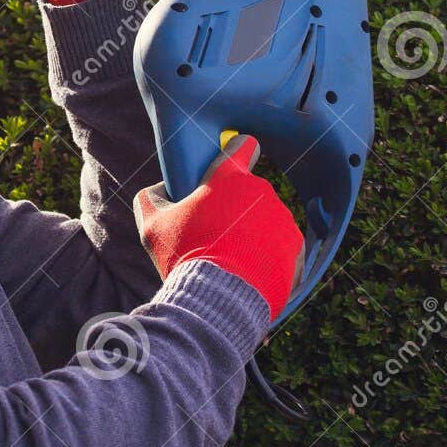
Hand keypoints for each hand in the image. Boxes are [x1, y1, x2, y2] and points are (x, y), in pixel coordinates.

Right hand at [133, 134, 305, 323]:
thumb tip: (162, 190)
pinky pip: (281, 247)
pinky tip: (249, 273)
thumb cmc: (184, 256)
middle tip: (215, 235)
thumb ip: (150, 199)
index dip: (237, 152)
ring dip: (253, 234)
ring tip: (232, 260)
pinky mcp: (296, 247)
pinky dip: (269, 258)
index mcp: (227, 178)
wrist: (221, 300)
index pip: (242, 146)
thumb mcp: (152, 226)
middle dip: (235, 208)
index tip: (232, 164)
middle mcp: (260, 190)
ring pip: (266, 220)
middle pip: (249, 192)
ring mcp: (282, 218)